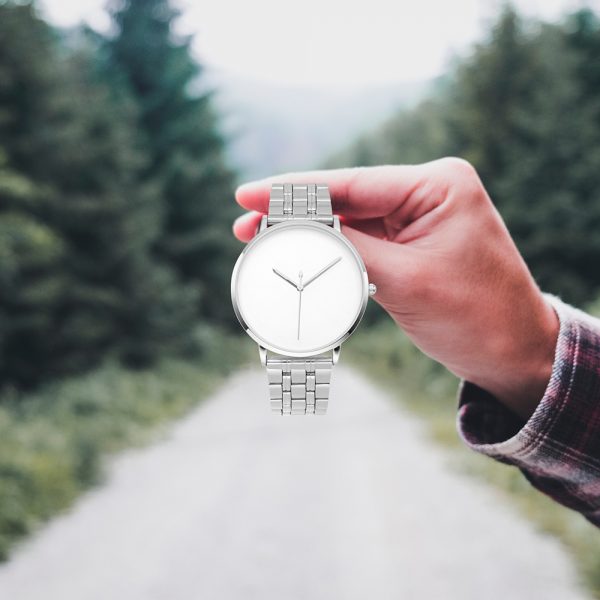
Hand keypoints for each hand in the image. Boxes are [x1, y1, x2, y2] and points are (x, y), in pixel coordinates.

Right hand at [233, 158, 558, 419]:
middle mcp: (429, 192)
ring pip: (350, 221)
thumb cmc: (475, 318)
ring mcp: (421, 218)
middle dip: (295, 214)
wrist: (515, 355)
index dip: (292, 191)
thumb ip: (346, 249)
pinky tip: (302, 255)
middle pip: (346, 199)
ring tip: (263, 243)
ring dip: (310, 234)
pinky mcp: (413, 244)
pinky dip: (332, 251)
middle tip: (244, 227)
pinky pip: (364, 242)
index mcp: (438, 185)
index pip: (351, 184)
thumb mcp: (404, 281)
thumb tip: (292, 227)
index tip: (245, 196)